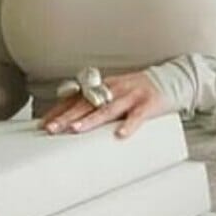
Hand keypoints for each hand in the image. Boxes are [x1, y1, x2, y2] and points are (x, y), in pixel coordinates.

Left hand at [37, 70, 171, 138]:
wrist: (171, 80)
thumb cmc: (139, 90)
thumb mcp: (115, 93)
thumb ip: (98, 103)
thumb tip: (74, 119)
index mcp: (103, 86)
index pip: (76, 98)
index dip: (59, 109)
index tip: (43, 122)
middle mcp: (114, 88)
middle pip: (86, 103)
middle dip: (67, 116)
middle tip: (51, 129)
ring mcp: (131, 95)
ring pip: (108, 108)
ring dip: (91, 120)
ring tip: (76, 129)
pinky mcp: (149, 104)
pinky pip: (138, 116)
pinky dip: (129, 125)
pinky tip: (120, 135)